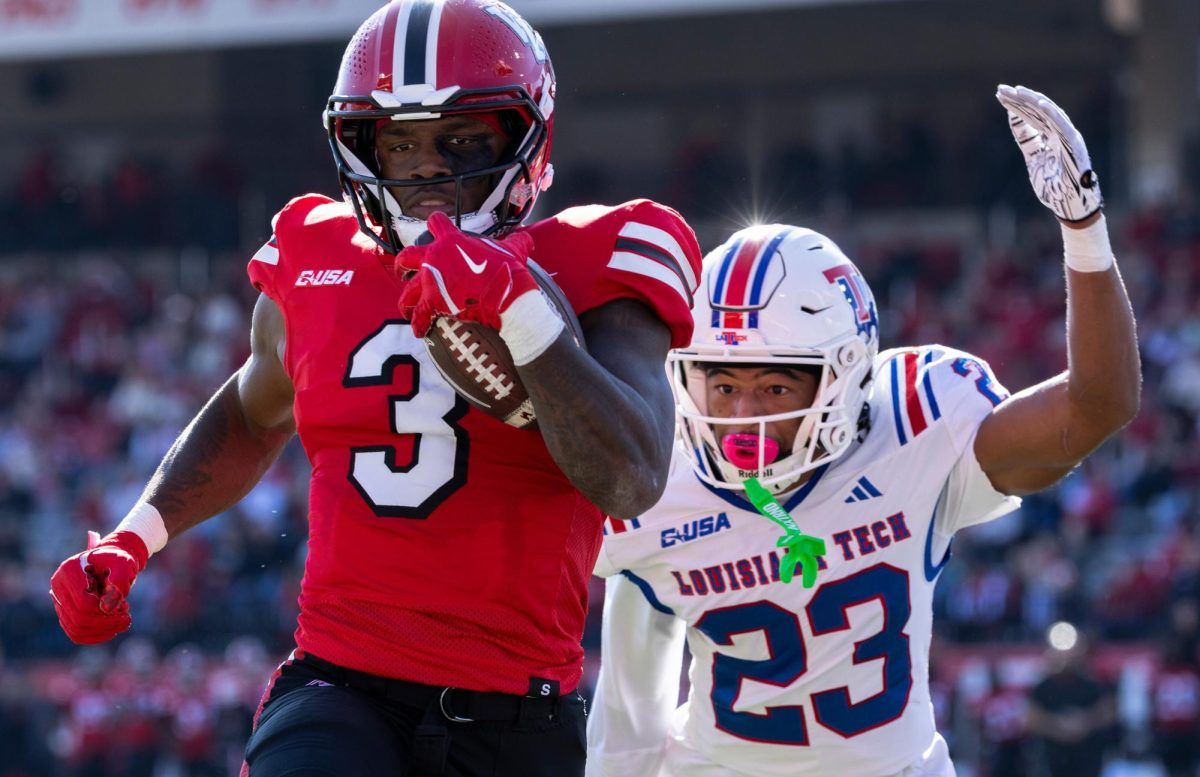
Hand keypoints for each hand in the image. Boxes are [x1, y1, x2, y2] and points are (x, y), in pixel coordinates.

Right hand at [49, 530, 147, 644]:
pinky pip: (75, 633)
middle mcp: (58, 587)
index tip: (125, 606)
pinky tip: (113, 630)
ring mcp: (59, 601)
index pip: (83, 603)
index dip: (106, 610)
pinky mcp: (65, 613)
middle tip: (126, 618)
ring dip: (102, 631)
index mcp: (69, 571)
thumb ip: (119, 580)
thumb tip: (106, 609)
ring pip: (75, 629)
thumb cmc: (119, 561)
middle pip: (78, 618)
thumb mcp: (125, 563)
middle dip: (106, 622)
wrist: (112, 562)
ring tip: (122, 621)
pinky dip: (95, 636)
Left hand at [396, 212, 536, 335]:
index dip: (436, 226)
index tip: (436, 232)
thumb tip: (526, 237)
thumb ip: (516, 241)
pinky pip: (419, 315)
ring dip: (407, 300)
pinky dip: (418, 324)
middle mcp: (435, 256)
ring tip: (408, 309)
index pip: (437, 222)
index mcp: (452, 240)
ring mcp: (431, 279)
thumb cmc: (509, 271)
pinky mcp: (432, 302)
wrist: (507, 296)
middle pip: (407, 255)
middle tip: (405, 272)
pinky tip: (420, 330)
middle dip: (403, 265)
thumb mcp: (514, 250)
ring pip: (407, 290)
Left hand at [996, 84, 1101, 222]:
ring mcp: (1068, 138)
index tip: (999, 95)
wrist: (1068, 205)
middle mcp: (1060, 133)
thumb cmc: (1054, 183)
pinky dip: (1052, 115)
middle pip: (1038, 111)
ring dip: (1033, 101)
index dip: (1016, 105)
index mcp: (1051, 135)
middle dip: (1020, 99)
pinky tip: (1039, 104)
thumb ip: (1027, 139)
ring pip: (1050, 114)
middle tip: (1001, 89)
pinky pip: (1063, 127)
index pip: (1031, 115)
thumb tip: (1014, 118)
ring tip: (1017, 91)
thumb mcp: (1033, 157)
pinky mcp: (1074, 146)